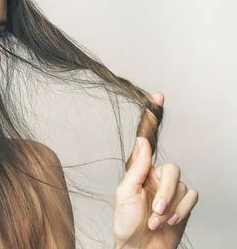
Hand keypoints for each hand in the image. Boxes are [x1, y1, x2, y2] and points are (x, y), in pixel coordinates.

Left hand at [113, 93, 198, 247]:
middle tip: (154, 210)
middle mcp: (157, 176)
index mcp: (141, 170)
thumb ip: (138, 167)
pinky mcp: (183, 204)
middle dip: (164, 193)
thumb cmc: (126, 223)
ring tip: (156, 220)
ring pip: (182, 184)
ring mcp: (171, 190)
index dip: (154, 118)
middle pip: (172, 169)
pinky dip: (181, 210)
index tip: (158, 96)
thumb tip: (141, 140)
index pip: (149, 141)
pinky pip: (192, 197)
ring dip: (170, 206)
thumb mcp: (126, 193)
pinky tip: (169, 221)